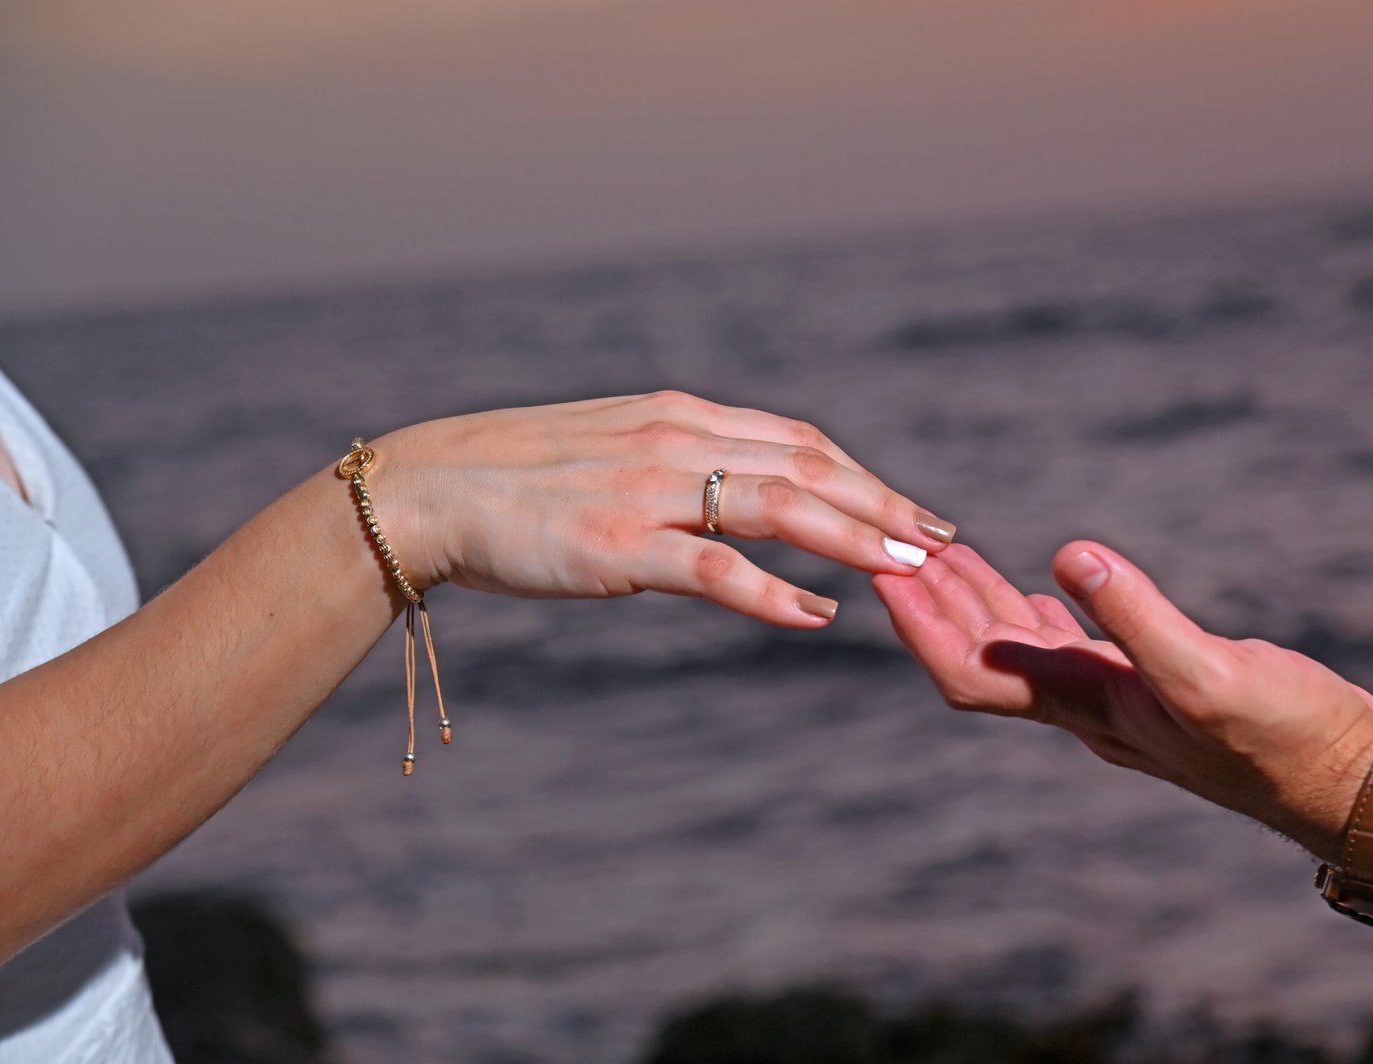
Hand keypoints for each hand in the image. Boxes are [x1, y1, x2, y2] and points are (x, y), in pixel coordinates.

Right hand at [371, 391, 955, 625]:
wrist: (431, 489)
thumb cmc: (519, 481)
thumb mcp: (613, 454)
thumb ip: (676, 469)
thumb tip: (728, 505)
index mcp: (678, 418)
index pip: (796, 439)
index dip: (861, 475)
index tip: (905, 508)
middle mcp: (677, 442)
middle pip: (808, 467)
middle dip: (883, 504)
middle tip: (941, 541)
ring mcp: (651, 492)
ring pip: (780, 507)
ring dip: (856, 538)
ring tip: (911, 570)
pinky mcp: (622, 545)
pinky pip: (716, 570)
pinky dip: (774, 593)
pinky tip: (818, 614)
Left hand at [873, 543, 1372, 857]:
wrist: (1352, 784)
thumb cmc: (1287, 739)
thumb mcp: (1211, 672)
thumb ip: (1138, 617)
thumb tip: (1067, 553)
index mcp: (1088, 706)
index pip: (973, 671)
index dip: (922, 626)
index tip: (884, 573)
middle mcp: (1089, 709)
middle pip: (985, 658)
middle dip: (936, 603)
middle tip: (895, 544)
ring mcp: (1120, 701)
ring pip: (1025, 650)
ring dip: (980, 603)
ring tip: (945, 553)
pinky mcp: (1154, 690)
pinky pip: (1074, 649)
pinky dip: (1041, 614)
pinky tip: (1037, 591)